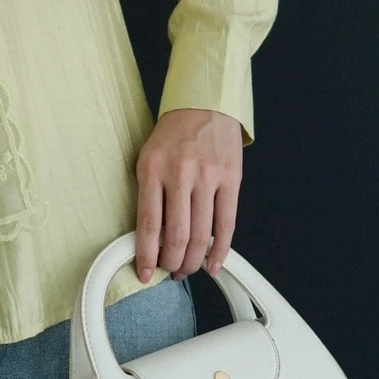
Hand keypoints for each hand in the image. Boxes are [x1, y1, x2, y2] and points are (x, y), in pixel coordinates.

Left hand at [134, 107, 242, 282]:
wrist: (204, 104)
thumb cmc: (172, 135)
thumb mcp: (148, 158)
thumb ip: (148, 194)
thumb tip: (150, 239)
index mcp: (153, 169)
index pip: (148, 224)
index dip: (147, 256)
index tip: (146, 274)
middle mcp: (181, 173)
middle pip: (177, 235)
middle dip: (173, 263)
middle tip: (170, 272)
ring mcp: (209, 177)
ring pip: (202, 234)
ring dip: (193, 261)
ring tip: (187, 270)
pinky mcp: (232, 179)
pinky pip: (227, 224)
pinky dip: (221, 250)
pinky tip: (213, 264)